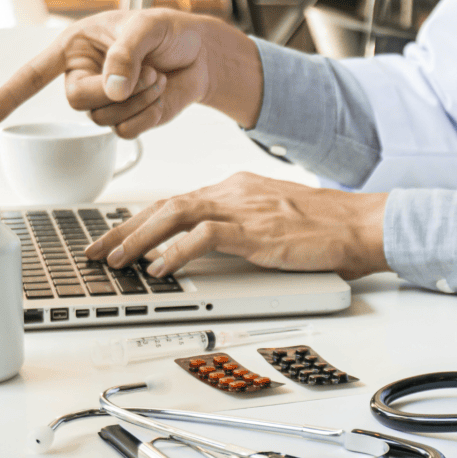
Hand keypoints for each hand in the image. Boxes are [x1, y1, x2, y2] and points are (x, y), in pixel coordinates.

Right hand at [0, 9, 262, 134]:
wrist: (200, 54)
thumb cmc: (168, 32)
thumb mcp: (146, 29)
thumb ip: (125, 55)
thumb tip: (112, 89)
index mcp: (76, 49)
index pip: (33, 74)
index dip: (7, 96)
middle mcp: (85, 78)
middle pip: (78, 101)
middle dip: (114, 89)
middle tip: (146, 71)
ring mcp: (106, 103)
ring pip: (105, 119)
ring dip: (138, 98)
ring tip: (157, 75)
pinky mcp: (129, 121)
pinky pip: (127, 132)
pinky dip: (148, 114)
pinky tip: (160, 93)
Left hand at [84, 172, 389, 279]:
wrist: (359, 225)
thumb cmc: (325, 228)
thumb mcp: (273, 221)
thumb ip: (239, 227)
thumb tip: (208, 247)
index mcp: (236, 188)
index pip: (176, 201)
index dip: (140, 221)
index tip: (116, 238)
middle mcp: (233, 192)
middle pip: (164, 205)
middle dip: (124, 229)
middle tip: (97, 251)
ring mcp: (243, 209)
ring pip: (175, 215)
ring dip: (140, 239)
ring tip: (117, 261)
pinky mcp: (255, 230)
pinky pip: (203, 237)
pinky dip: (176, 251)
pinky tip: (159, 268)